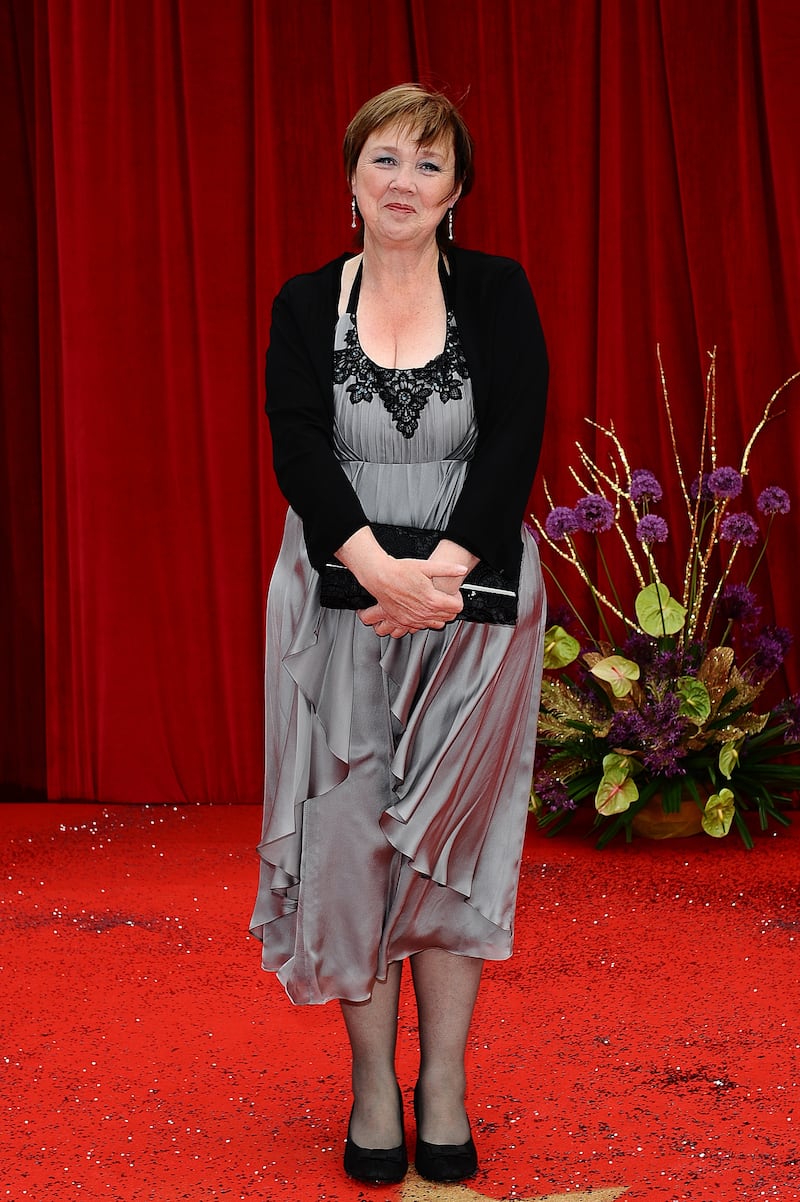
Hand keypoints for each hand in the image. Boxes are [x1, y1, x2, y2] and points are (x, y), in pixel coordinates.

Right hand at [334, 528, 467, 635]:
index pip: (457, 607)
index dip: (458, 598)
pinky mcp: (404, 621)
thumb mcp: (426, 566)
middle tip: (445, 596)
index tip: (453, 593)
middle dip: (450, 607)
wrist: (379, 577)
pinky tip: (422, 608)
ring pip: (437, 624)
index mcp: (432, 600)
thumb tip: (461, 569)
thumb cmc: (399, 571)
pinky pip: (422, 626)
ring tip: (433, 601)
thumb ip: (447, 569)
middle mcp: (424, 613)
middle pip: (449, 617)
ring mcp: (414, 619)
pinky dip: (425, 619)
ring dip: (439, 614)